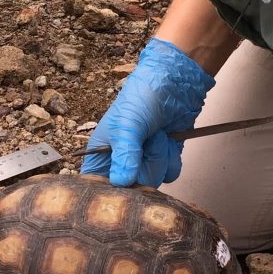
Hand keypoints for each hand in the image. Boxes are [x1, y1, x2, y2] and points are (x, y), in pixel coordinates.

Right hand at [80, 38, 214, 186]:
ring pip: (152, 183)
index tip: (123, 182)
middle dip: (143, 166)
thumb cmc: (141, 97)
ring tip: (158, 136)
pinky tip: (170, 141)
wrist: (175, 84)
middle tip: (145, 143)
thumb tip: (122, 182)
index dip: (108, 189)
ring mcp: (143, 162)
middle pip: (129, 189)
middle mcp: (120, 160)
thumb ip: (124, 154)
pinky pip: (169, 175)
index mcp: (100, 152)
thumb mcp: (127, 125)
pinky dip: (172, 159)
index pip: (96, 185)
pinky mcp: (164, 160)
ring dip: (160, 159)